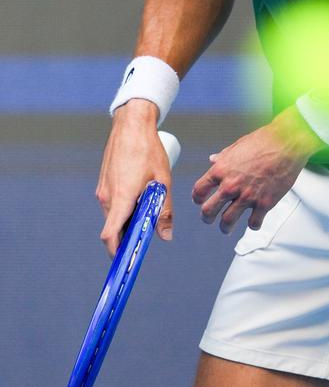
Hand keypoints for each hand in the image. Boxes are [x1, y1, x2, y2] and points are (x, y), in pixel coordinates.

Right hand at [96, 99, 173, 256]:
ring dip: (128, 220)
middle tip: (147, 237)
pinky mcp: (104, 183)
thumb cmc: (148, 149)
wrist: (131, 124)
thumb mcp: (163, 180)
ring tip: (149, 210)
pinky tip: (140, 198)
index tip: (126, 262)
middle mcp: (107, 196)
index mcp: (121, 197)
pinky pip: (113, 204)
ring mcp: (103, 189)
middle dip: (128, 237)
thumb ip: (163, 209)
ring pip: (114, 215)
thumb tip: (165, 236)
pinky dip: (124, 208)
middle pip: (114, 228)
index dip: (117, 253)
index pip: (110, 235)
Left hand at [191, 106, 323, 233]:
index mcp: (221, 170)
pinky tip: (253, 221)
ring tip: (226, 228)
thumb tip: (212, 159)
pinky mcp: (264, 203)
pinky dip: (253, 225)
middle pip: (209, 211)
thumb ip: (223, 156)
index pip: (199, 190)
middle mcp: (231, 185)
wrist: (286, 143)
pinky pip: (254, 223)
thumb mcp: (237, 146)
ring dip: (225, 227)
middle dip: (206, 218)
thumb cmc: (263, 141)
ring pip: (228, 222)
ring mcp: (247, 196)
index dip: (197, 198)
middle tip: (209, 219)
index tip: (200, 201)